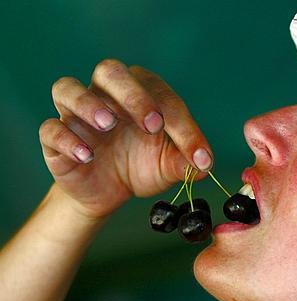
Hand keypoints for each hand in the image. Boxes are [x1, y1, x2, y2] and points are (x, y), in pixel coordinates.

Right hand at [39, 59, 212, 218]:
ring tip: (108, 124)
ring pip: (68, 88)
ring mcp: (76, 114)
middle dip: (133, 94)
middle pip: (110, 72)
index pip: (161, 95)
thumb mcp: (169, 166)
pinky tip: (87, 155)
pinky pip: (51, 128)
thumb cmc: (141, 166)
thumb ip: (187, 162)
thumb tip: (205, 165)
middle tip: (153, 124)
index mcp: (140, 93)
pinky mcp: (54, 138)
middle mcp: (105, 95)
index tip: (198, 155)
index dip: (183, 125)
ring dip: (89, 103)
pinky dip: (67, 138)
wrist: (108, 194)